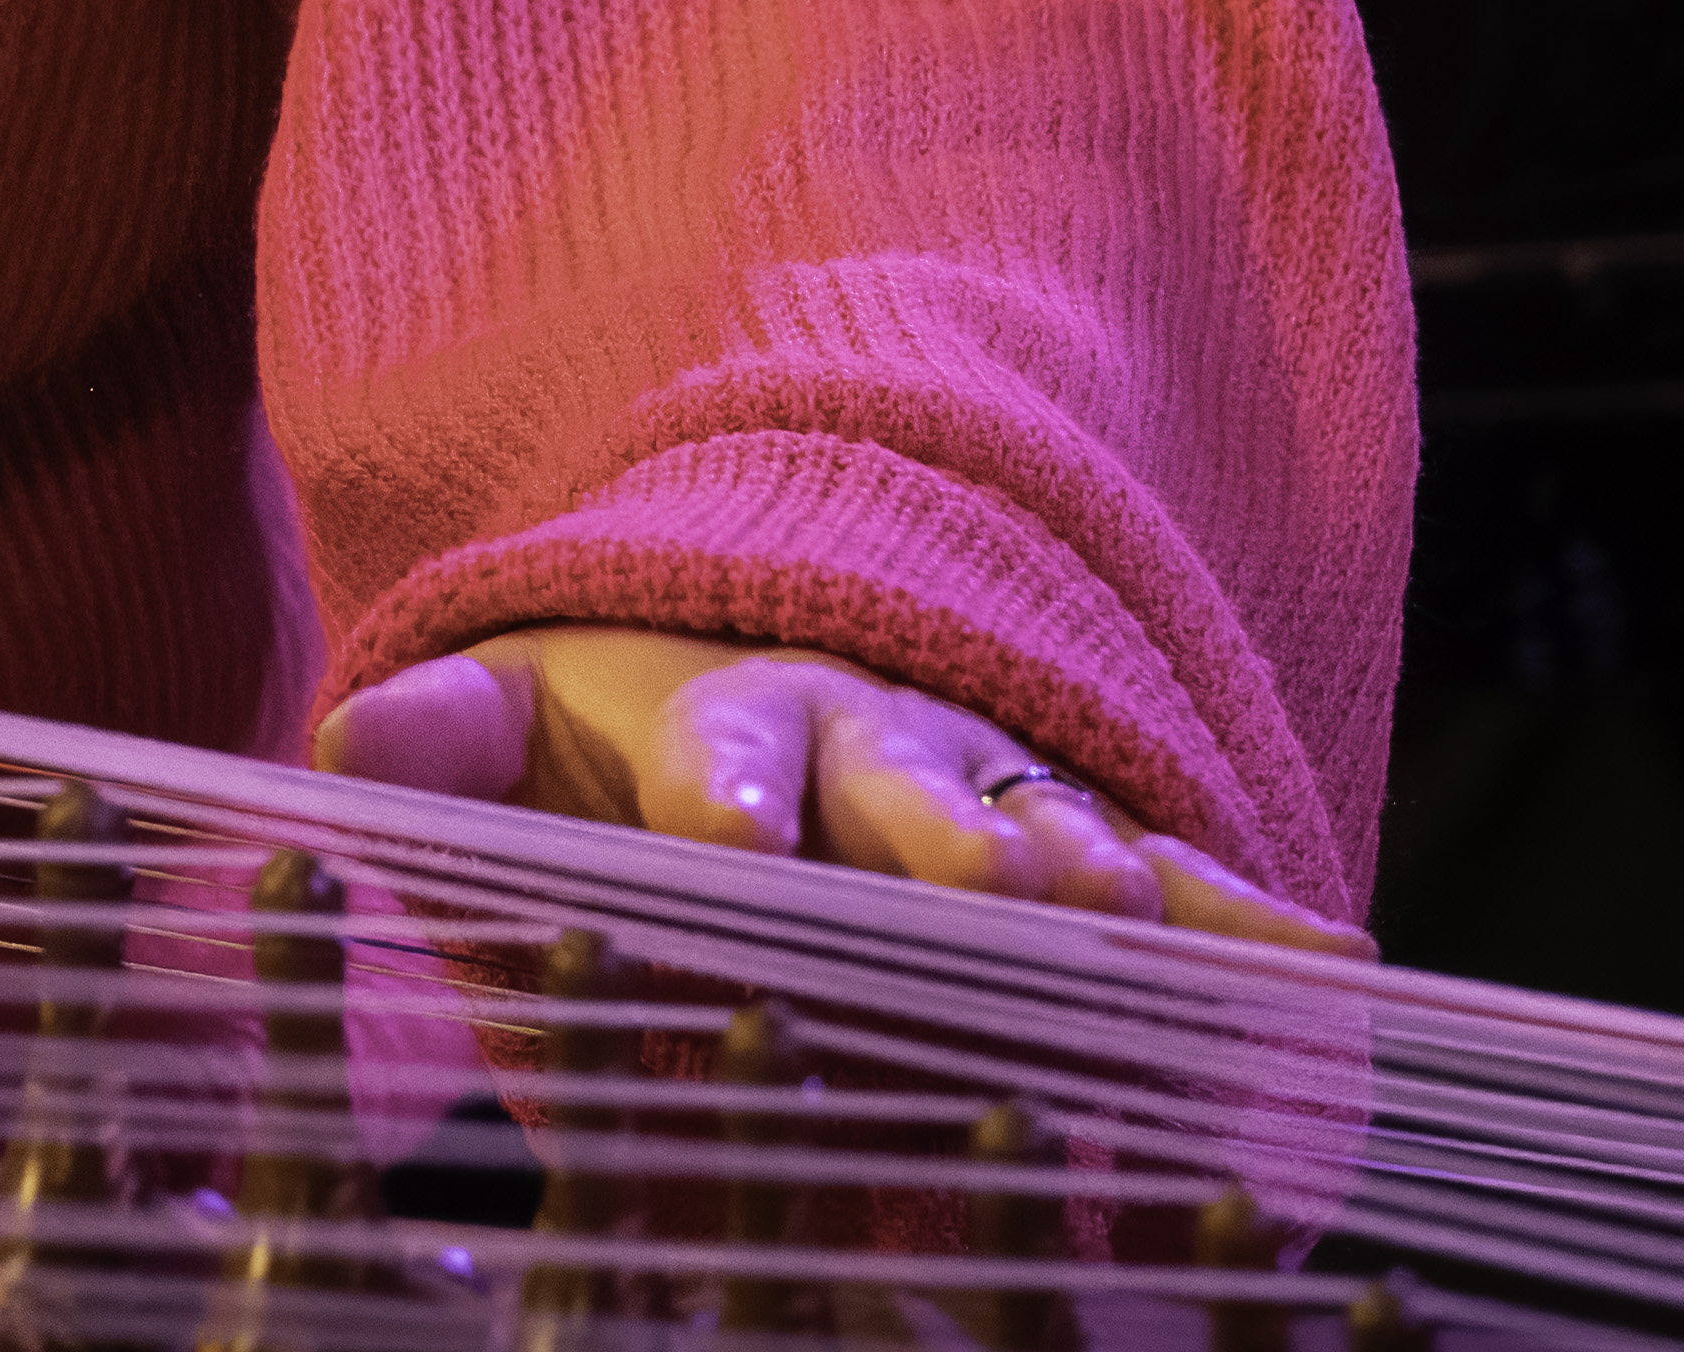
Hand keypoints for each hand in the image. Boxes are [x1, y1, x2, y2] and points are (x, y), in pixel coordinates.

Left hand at [314, 626, 1360, 952]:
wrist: (749, 705)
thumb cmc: (610, 766)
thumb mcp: (507, 744)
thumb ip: (434, 746)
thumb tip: (344, 743)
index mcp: (725, 733)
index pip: (722, 759)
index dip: (726, 798)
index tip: (731, 846)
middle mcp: (878, 753)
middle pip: (918, 794)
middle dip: (955, 847)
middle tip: (1002, 902)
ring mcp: (997, 805)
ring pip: (1065, 840)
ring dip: (1105, 893)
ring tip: (1145, 942)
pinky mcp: (1094, 864)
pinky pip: (1186, 896)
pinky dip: (1258, 940)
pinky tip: (1339, 978)